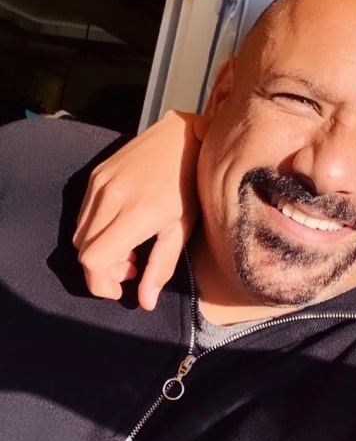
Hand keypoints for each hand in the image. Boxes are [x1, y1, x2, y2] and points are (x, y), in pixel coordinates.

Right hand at [73, 110, 202, 309]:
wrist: (184, 137)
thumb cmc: (190, 185)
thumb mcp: (182, 228)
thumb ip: (160, 266)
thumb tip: (145, 303)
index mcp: (135, 214)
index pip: (93, 260)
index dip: (101, 283)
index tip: (122, 287)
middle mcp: (110, 198)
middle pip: (83, 251)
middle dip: (103, 269)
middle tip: (133, 266)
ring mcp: (100, 183)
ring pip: (80, 234)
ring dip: (99, 250)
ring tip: (131, 247)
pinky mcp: (96, 174)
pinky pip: (83, 214)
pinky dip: (96, 230)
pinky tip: (122, 227)